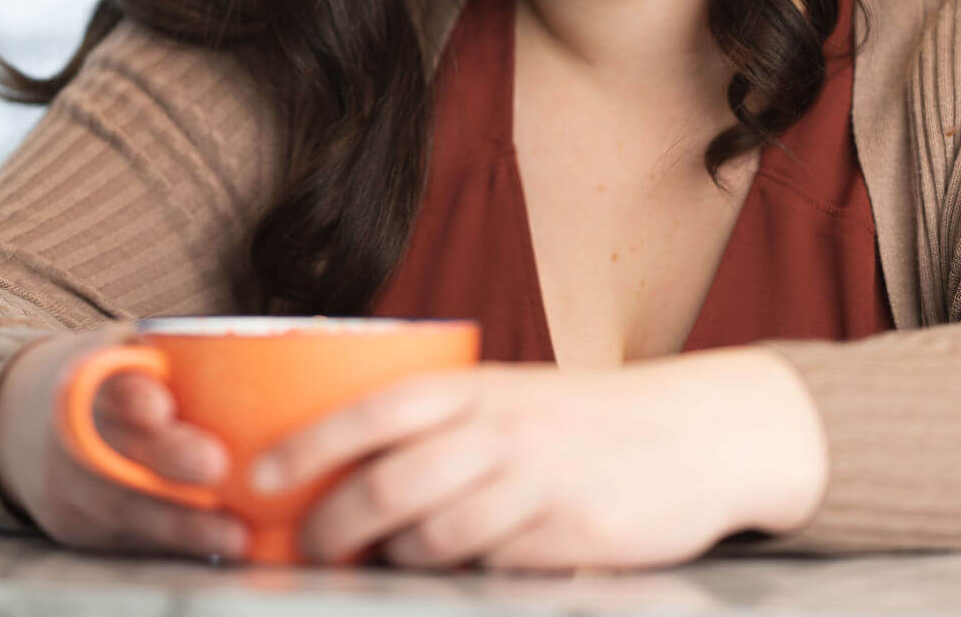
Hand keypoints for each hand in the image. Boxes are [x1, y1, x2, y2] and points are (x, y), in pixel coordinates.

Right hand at [0, 325, 247, 559]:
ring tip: (234, 535)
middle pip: (119, 450)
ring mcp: (72, 489)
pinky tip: (216, 551)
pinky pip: (128, 543)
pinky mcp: (80, 531)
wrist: (27, 426)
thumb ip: (180, 350)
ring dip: (182, 525)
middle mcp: (73, 435)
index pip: (106, 384)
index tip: (158, 407)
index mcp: (88, 379)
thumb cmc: (112, 380)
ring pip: (127, 509)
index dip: (128, 396)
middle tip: (215, 464)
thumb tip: (296, 340)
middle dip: (167, 460)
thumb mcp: (128, 350)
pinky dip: (173, 549)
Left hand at [245, 348, 825, 572]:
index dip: (308, 443)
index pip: (373, 411)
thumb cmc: (586, 419)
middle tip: (311, 549)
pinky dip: (468, 571)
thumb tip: (347, 463)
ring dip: (402, 555)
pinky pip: (492, 568)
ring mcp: (538, 486)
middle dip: (335, 527)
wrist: (699, 433)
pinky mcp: (572, 537)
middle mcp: (502, 431)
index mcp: (478, 388)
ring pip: (434, 538)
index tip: (261, 475)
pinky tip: (470, 562)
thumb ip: (442, 423)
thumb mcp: (511, 396)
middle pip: (389, 487)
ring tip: (396, 555)